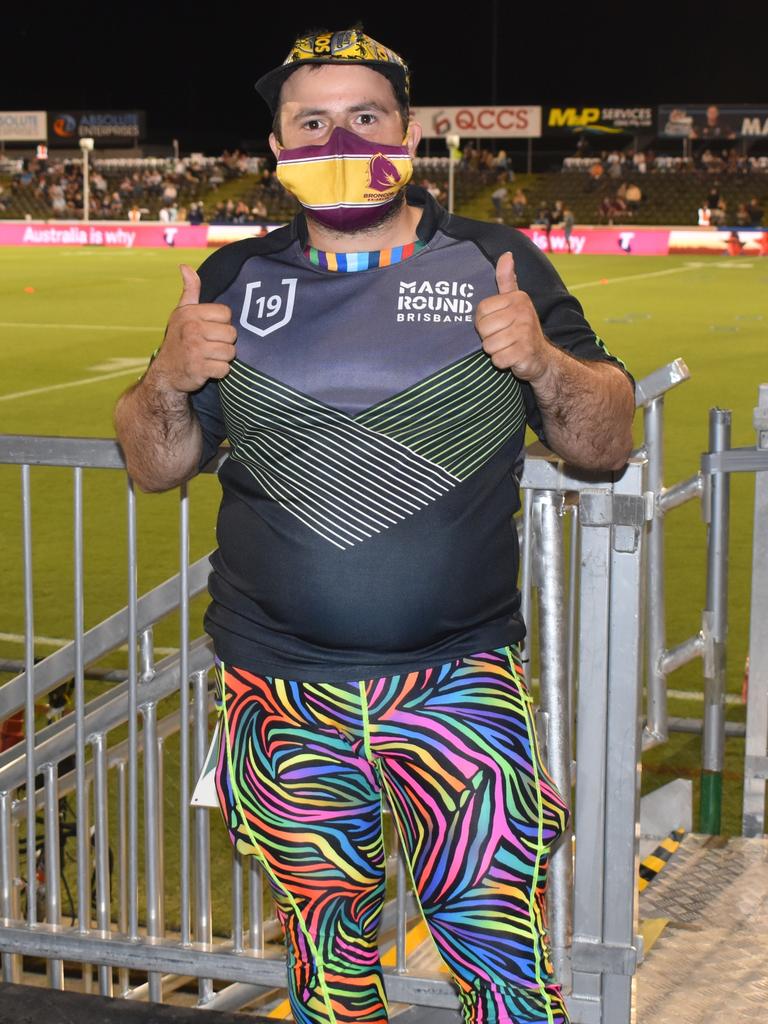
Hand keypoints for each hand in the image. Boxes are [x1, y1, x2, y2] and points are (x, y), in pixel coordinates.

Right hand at [150, 264, 236, 391]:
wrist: (166, 372)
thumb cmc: (179, 340)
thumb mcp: (182, 313)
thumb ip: (190, 290)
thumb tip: (184, 266)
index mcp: (190, 313)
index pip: (226, 314)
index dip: (222, 324)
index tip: (210, 330)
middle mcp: (192, 329)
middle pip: (232, 334)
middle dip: (225, 342)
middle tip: (210, 346)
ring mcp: (195, 350)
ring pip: (230, 352)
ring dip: (223, 358)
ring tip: (209, 357)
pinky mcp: (198, 369)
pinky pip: (225, 369)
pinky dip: (219, 372)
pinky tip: (208, 368)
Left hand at [475, 251, 551, 381]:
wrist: (542, 357)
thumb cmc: (522, 328)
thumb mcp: (515, 301)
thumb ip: (507, 279)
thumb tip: (506, 254)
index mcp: (518, 298)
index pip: (481, 311)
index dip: (484, 322)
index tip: (498, 324)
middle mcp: (523, 312)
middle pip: (483, 328)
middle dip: (489, 338)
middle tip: (504, 337)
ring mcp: (525, 333)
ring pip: (488, 346)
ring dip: (496, 351)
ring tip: (509, 347)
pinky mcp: (524, 353)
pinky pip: (497, 360)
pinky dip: (502, 362)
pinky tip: (513, 357)